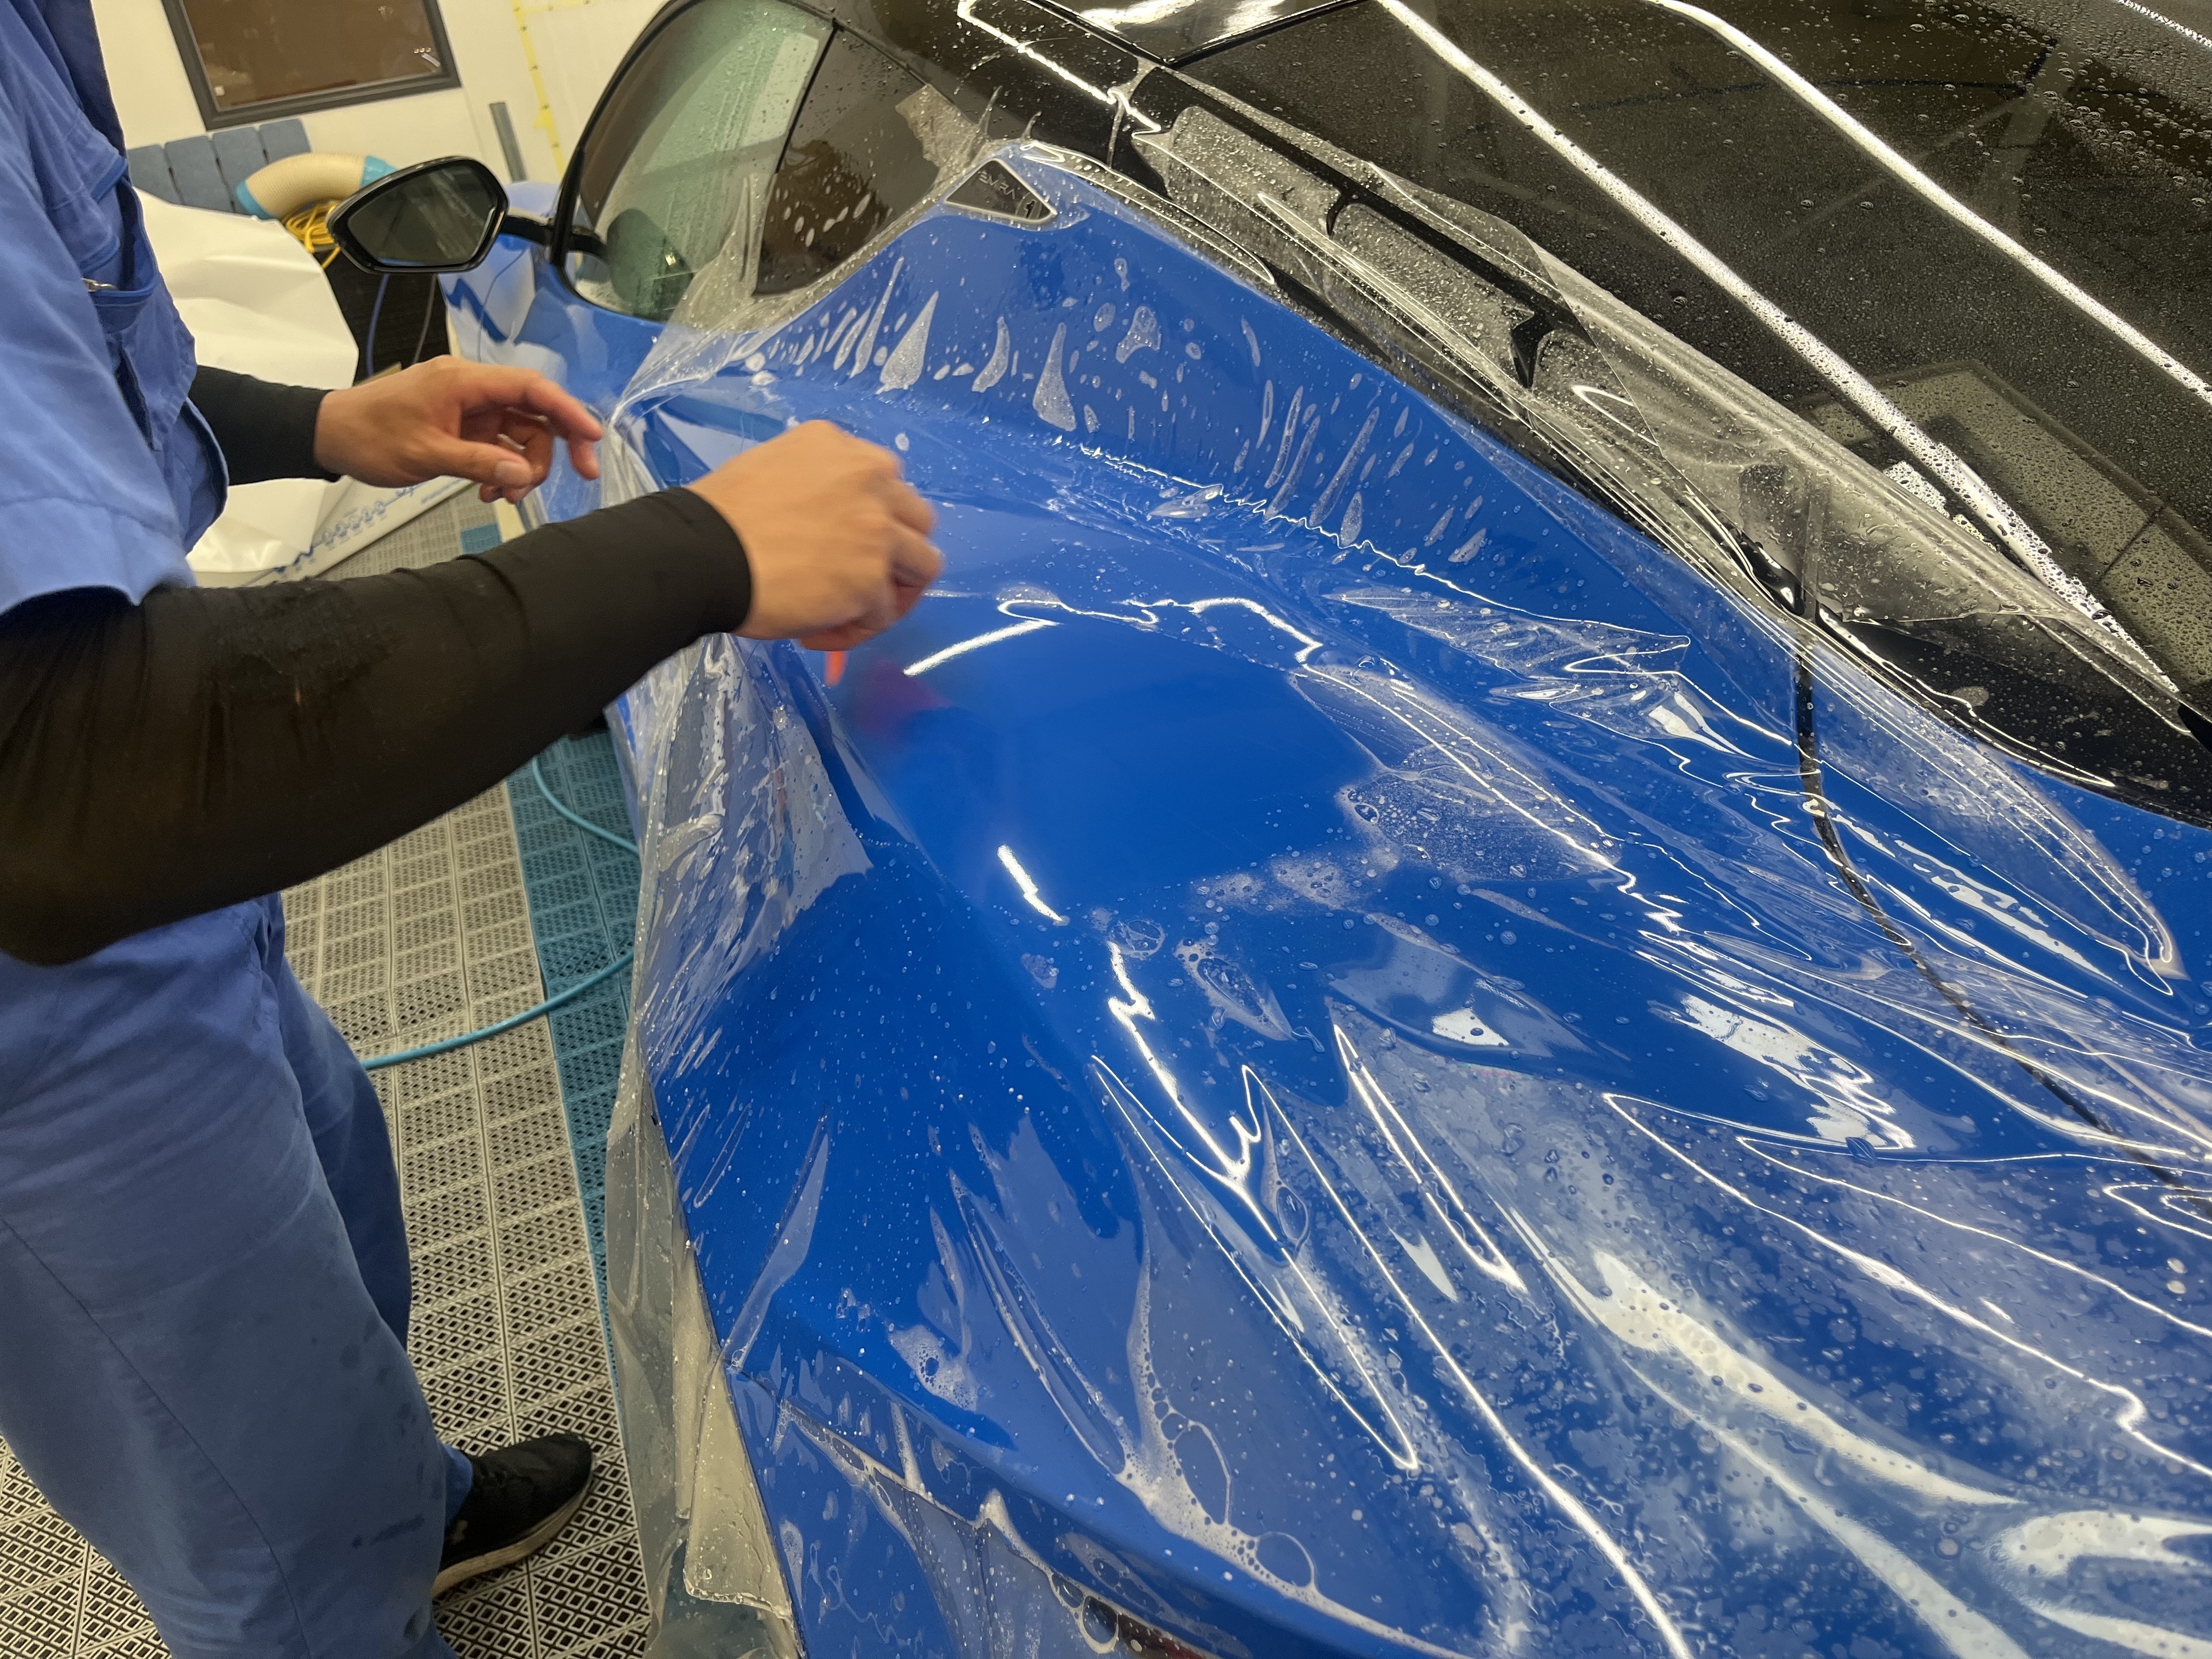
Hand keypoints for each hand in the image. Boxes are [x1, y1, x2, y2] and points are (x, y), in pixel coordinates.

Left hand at [313, 357, 602, 504]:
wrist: (329, 435)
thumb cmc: (369, 436)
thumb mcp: (425, 454)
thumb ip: (478, 464)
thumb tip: (525, 477)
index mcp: (464, 382)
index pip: (530, 389)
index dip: (568, 410)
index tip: (594, 438)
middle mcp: (472, 389)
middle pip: (535, 412)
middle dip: (558, 447)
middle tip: (581, 477)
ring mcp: (469, 408)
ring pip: (521, 434)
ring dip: (525, 468)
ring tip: (505, 498)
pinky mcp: (463, 426)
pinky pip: (499, 446)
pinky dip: (502, 470)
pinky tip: (488, 492)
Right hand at [684, 422, 941, 650]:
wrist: (701, 553)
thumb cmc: (720, 520)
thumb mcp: (777, 471)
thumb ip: (821, 488)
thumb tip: (834, 530)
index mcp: (843, 448)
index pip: (887, 487)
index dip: (872, 524)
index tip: (842, 550)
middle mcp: (871, 478)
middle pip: (918, 522)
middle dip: (895, 558)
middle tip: (862, 588)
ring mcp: (877, 529)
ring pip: (921, 567)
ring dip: (888, 597)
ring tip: (846, 617)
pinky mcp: (871, 578)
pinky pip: (883, 615)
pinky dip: (853, 631)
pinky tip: (813, 633)